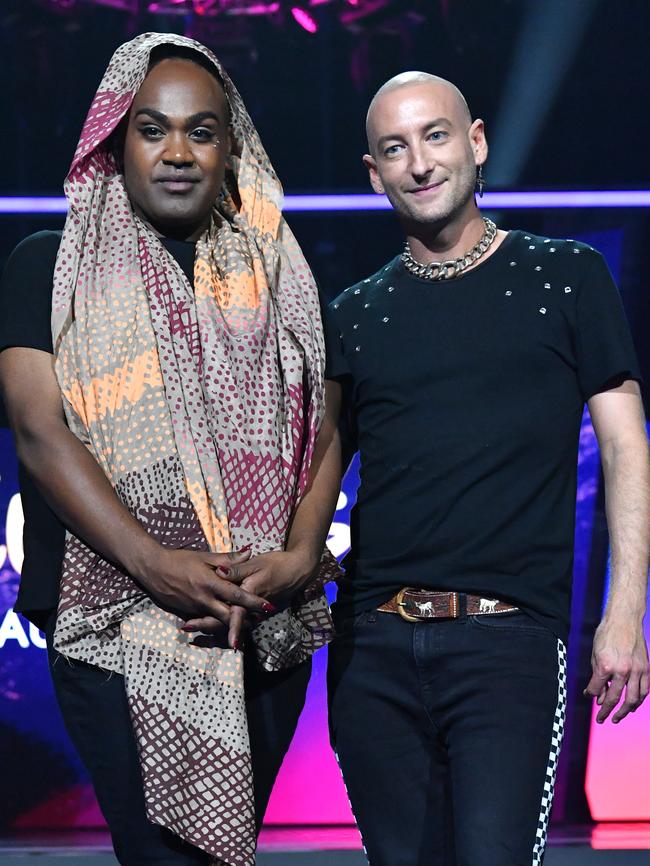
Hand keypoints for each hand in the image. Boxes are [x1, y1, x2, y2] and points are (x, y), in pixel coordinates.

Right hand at [135, 546, 273, 628]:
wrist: (153, 569)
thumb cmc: (180, 559)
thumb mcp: (204, 556)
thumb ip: (228, 559)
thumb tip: (249, 552)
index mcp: (210, 583)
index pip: (237, 595)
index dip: (254, 602)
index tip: (269, 606)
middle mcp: (204, 599)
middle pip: (229, 615)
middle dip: (246, 620)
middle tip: (262, 619)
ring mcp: (195, 608)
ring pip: (218, 621)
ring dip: (233, 623)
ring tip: (249, 623)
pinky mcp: (188, 612)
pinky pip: (206, 619)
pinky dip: (218, 622)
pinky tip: (227, 622)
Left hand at [182, 549, 317, 648]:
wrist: (297, 571)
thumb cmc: (277, 564)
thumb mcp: (257, 563)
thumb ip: (238, 568)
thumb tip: (220, 571)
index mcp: (248, 593)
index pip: (230, 610)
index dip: (210, 619)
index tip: (194, 625)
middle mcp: (250, 606)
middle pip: (225, 620)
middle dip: (205, 625)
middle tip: (186, 626)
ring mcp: (253, 610)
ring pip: (229, 622)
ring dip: (211, 624)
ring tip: (190, 624)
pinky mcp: (254, 610)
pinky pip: (236, 619)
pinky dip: (222, 621)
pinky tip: (208, 621)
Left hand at [584, 615, 649, 723]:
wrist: (624, 620)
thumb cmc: (606, 634)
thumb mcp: (595, 653)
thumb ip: (596, 675)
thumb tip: (597, 694)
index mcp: (605, 665)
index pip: (596, 688)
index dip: (591, 694)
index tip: (590, 697)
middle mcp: (622, 670)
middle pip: (614, 698)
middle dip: (606, 711)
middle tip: (602, 719)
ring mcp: (636, 670)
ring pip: (633, 699)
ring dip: (625, 711)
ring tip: (617, 717)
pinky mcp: (646, 669)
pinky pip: (644, 690)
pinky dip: (639, 700)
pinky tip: (632, 706)